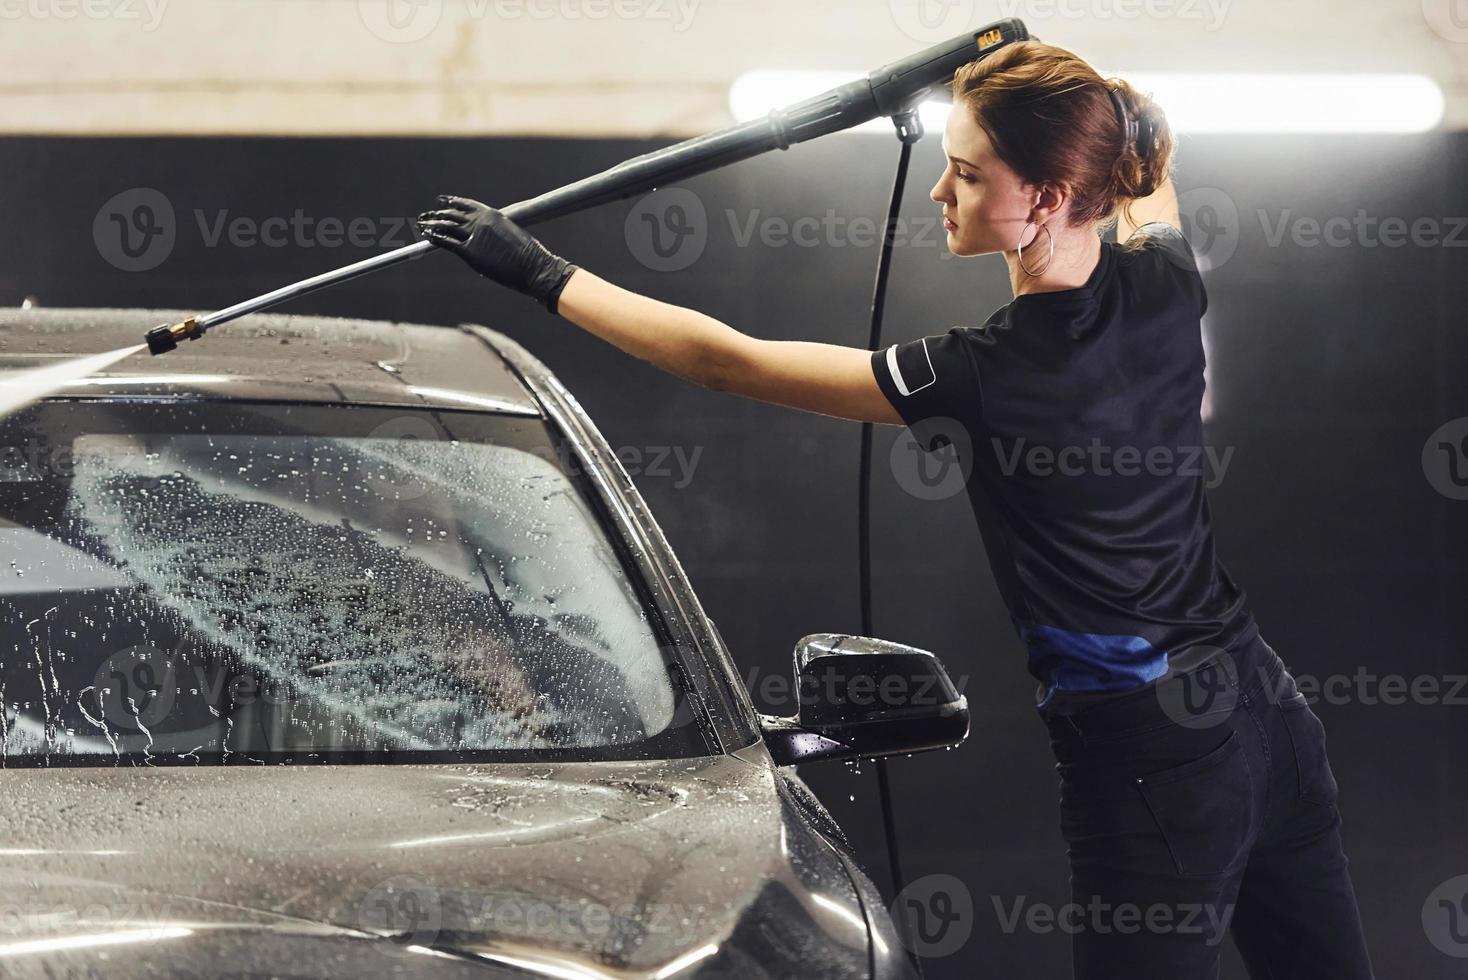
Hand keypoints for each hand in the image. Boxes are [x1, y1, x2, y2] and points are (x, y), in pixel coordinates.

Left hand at [416, 195, 577, 313]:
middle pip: (452, 214)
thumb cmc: (528, 255)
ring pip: (446, 226)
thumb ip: (496, 231)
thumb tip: (489, 237)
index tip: (442, 201)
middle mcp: (480, 221)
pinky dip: (434, 237)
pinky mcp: (469, 252)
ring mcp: (474, 235)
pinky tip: (426, 235)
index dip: (451, 202)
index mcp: (492, 214)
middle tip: (426, 215)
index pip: (466, 204)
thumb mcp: (512, 234)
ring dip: (431, 223)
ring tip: (421, 223)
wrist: (533, 267)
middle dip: (437, 214)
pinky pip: (446, 242)